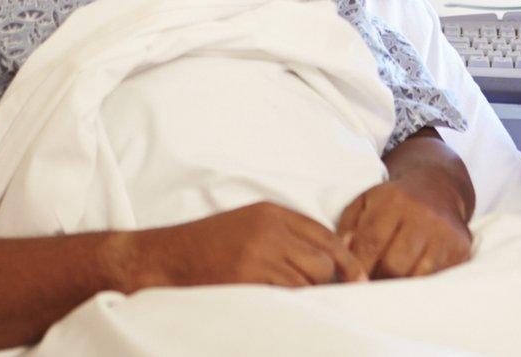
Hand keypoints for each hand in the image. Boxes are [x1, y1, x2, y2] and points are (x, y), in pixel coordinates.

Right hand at [120, 202, 366, 289]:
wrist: (162, 258)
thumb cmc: (205, 246)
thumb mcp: (248, 225)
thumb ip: (285, 235)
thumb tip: (328, 260)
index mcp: (271, 213)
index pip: (325, 235)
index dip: (347, 260)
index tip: (359, 279)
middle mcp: (269, 231)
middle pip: (322, 261)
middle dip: (326, 282)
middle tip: (320, 296)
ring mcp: (258, 256)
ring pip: (307, 282)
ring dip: (305, 296)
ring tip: (289, 300)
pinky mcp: (247, 281)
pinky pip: (285, 298)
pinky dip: (288, 306)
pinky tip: (278, 308)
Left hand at [338, 131, 473, 278]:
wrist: (438, 186)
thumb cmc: (393, 200)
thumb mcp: (366, 201)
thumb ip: (348, 225)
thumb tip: (343, 253)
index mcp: (393, 200)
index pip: (371, 242)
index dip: (359, 266)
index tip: (350, 280)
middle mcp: (422, 214)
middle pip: (394, 264)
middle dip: (377, 279)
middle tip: (369, 283)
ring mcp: (444, 232)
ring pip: (416, 275)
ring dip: (398, 285)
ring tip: (388, 283)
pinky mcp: (460, 247)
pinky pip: (436, 277)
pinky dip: (419, 283)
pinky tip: (409, 279)